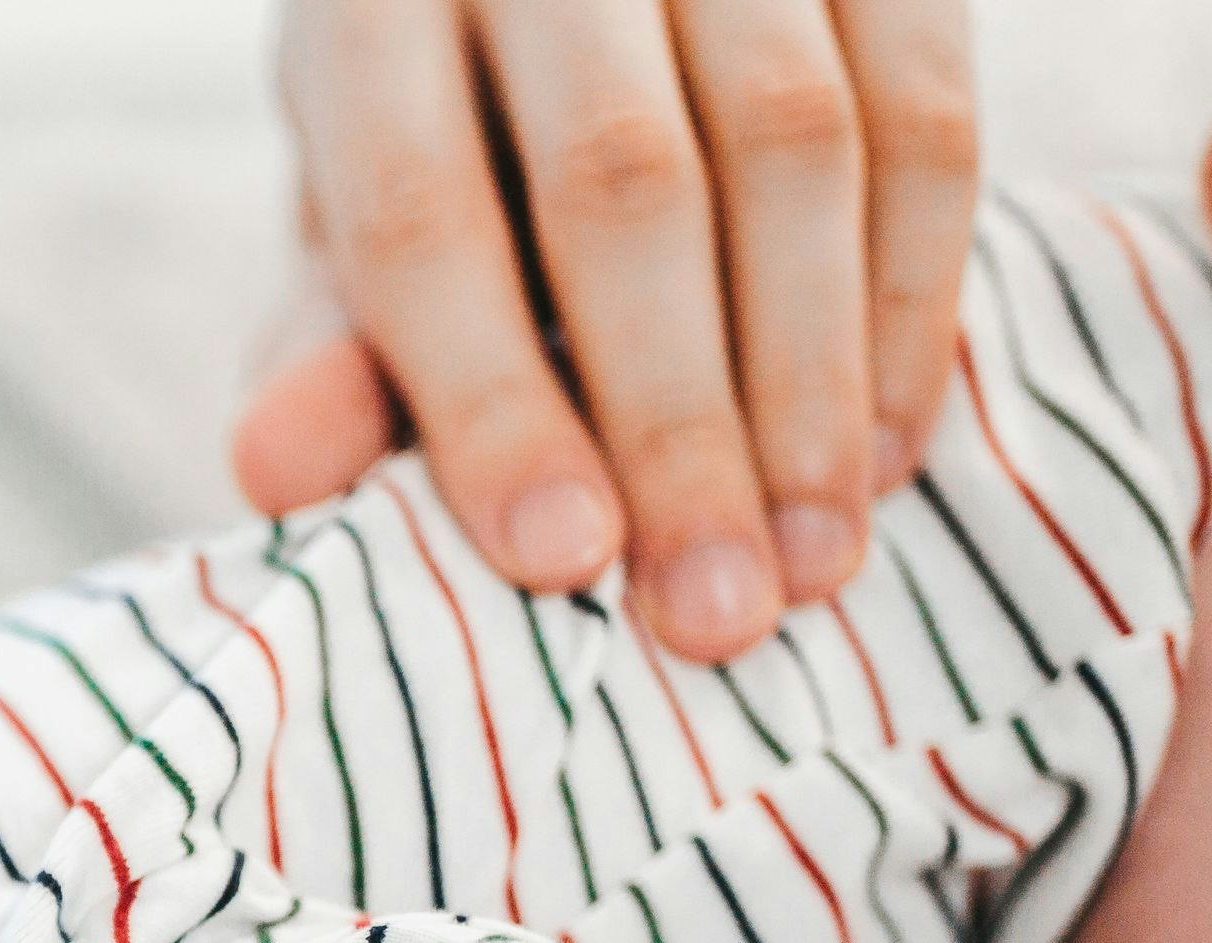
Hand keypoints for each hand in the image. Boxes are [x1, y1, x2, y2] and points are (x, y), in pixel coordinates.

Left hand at [238, 0, 981, 660]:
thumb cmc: (446, 124)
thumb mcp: (357, 221)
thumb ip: (335, 346)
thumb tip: (279, 474)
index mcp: (373, 2)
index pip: (419, 211)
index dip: (491, 399)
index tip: (562, 560)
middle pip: (621, 179)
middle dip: (676, 423)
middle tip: (717, 613)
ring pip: (796, 141)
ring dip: (811, 383)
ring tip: (810, 563)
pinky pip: (932, 116)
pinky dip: (912, 302)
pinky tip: (879, 455)